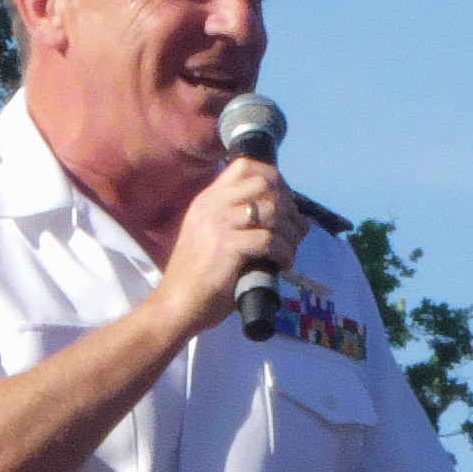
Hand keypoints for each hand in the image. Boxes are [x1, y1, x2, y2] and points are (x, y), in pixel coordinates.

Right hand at [152, 146, 305, 329]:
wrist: (176, 305)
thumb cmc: (199, 278)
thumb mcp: (216, 238)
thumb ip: (245, 224)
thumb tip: (297, 220)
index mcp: (208, 199)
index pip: (246, 166)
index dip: (274, 179)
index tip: (285, 204)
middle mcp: (212, 205)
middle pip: (264, 183)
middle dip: (288, 205)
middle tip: (293, 229)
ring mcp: (218, 224)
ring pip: (272, 209)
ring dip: (290, 231)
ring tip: (290, 250)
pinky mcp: (226, 247)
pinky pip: (269, 239)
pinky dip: (284, 252)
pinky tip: (282, 265)